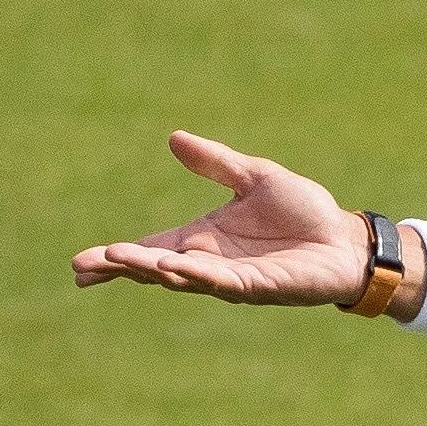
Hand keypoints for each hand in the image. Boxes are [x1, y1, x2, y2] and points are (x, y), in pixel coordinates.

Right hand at [69, 132, 380, 305]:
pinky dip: (195, 275)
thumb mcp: (254, 177)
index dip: (118, 257)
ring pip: (181, 278)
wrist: (344, 239)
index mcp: (202, 239)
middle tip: (85, 266)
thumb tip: (174, 138)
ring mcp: (230, 279)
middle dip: (122, 267)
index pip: (151, 248)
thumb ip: (215, 163)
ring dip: (149, 269)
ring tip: (119, 260)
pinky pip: (220, 283)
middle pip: (154, 267)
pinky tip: (173, 266)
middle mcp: (209, 263)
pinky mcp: (257, 287)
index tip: (82, 263)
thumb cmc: (303, 212)